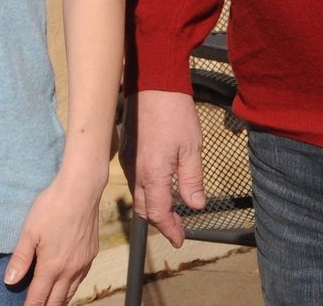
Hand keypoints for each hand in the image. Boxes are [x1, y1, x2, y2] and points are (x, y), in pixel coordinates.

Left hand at [4, 165, 108, 305]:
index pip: (38, 296)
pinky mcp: (91, 255)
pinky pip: (81, 279)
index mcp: (51, 266)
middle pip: (57, 300)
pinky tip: (67, 286)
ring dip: (59, 302)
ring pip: (71, 292)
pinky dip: (71, 288)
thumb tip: (10, 281)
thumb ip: (20, 258)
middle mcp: (69, 270)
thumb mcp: (29, 231)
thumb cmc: (52, 207)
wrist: (81, 191)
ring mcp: (83, 263)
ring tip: (50, 305)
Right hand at [124, 89, 206, 246]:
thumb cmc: (174, 112)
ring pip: (137, 195)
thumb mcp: (192, 148)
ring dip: (152, 207)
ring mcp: (128, 160)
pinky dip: (146, 192)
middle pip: (144, 208)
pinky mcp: (127, 151)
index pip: (157, 213)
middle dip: (160, 222)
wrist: (152, 83)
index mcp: (153, 173)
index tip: (179, 239)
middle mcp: (136, 170)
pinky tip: (157, 188)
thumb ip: (192, 180)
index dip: (169, 229)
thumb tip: (195, 206)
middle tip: (176, 229)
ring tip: (169, 212)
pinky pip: (134, 180)